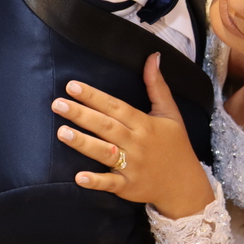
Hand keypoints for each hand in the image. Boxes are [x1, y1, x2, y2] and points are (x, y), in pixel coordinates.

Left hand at [53, 53, 214, 217]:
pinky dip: (95, 181)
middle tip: (58, 104)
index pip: (116, 107)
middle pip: (106, 127)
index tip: (72, 86)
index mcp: (145, 124)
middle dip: (82, 115)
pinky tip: (78, 176)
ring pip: (105, 153)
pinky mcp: (128, 186)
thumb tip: (153, 56)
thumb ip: (157, 85)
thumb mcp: (170, 113)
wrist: (185, 184)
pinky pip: (110, 183)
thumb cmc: (175, 145)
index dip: (94, 96)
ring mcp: (133, 166)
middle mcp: (137, 143)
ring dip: (83, 143)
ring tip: (61, 132)